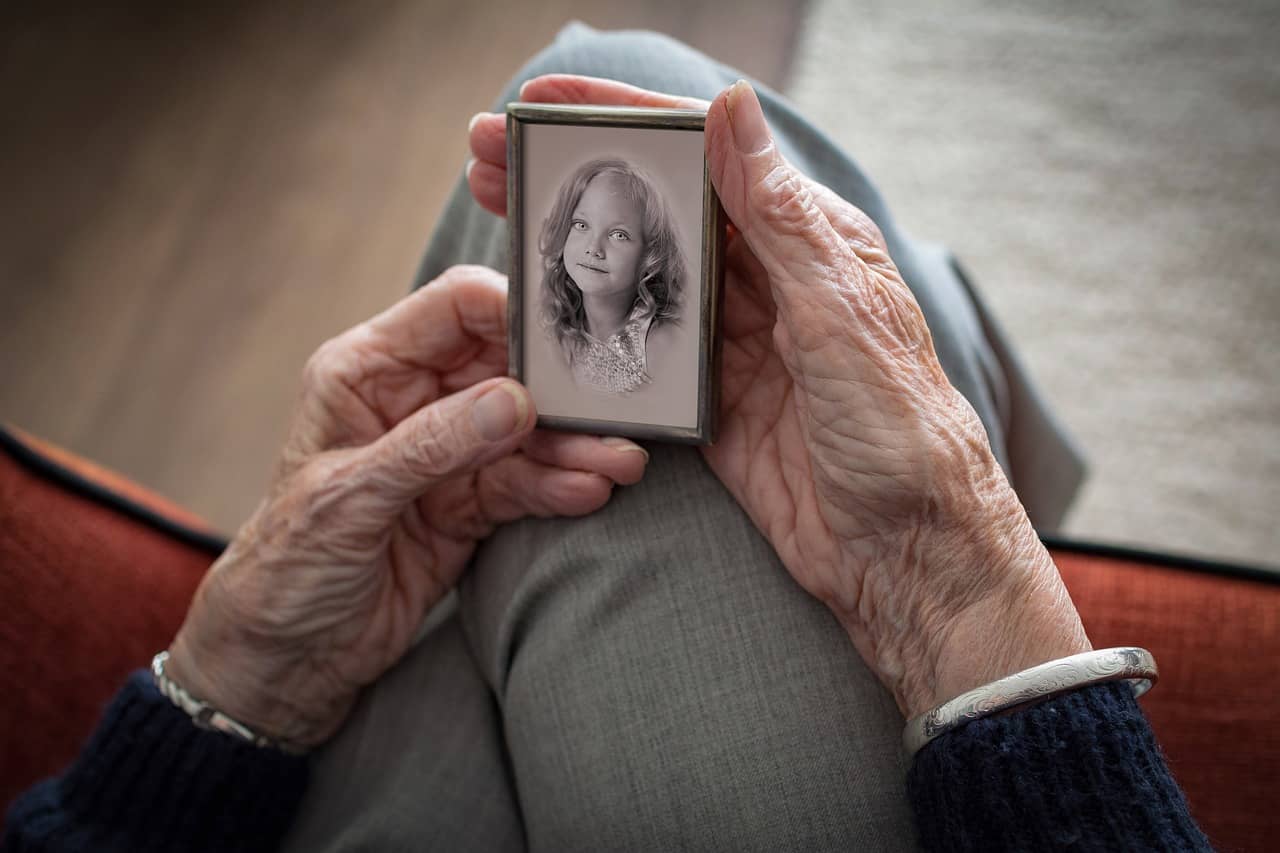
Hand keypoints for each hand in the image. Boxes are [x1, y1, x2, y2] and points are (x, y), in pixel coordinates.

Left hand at [167, 265, 648, 747]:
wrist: (289, 658)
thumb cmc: (287, 566)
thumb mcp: (349, 498)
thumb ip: (432, 446)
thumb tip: (514, 403)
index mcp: (367, 372)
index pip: (454, 311)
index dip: (512, 312)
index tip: (564, 337)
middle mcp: (412, 402)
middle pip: (506, 370)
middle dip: (560, 392)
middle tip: (613, 409)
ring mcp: (446, 454)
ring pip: (525, 433)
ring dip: (573, 446)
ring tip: (620, 463)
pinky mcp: (470, 504)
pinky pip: (525, 484)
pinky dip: (559, 487)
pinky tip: (590, 491)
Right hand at [470, 77, 1087, 717]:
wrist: (906, 552)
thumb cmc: (901, 430)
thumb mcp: (840, 312)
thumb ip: (780, 216)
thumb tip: (728, 106)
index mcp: (806, 239)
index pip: (704, 156)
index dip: (622, 119)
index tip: (544, 101)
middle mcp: (766, 281)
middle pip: (656, 209)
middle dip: (575, 175)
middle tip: (489, 153)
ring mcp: (734, 344)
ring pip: (639, 276)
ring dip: (572, 245)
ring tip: (496, 217)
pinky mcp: (709, 403)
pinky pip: (637, 354)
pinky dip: (590, 331)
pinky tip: (539, 317)